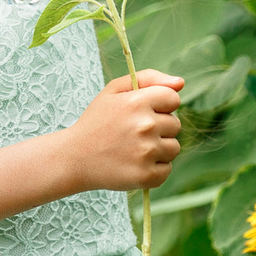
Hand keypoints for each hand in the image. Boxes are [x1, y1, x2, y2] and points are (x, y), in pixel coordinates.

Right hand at [65, 69, 183, 190]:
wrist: (74, 157)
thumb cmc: (97, 121)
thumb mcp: (114, 90)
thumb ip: (149, 78)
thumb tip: (181, 83)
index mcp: (137, 102)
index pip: (173, 99)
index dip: (160, 106)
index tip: (143, 113)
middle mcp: (145, 126)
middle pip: (176, 124)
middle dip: (160, 128)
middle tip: (134, 133)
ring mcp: (146, 152)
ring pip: (174, 147)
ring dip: (159, 149)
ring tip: (134, 149)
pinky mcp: (146, 176)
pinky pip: (167, 169)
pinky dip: (155, 169)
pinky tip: (135, 164)